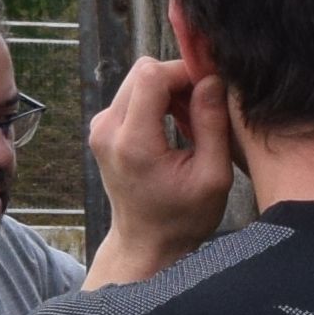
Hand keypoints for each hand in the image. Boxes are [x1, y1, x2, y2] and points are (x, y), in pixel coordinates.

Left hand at [84, 50, 241, 284]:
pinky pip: (132, 94)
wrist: (145, 243)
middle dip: (178, 81)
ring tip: (191, 124)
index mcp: (133, 142)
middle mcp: (107, 129)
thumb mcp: (212, 176)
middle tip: (202, 110)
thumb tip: (212, 79)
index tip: (209, 91)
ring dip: (169, 91)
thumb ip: (212, 124)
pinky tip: (175, 127)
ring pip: (138, 79)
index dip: (185, 72)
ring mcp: (101, 127)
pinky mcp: (103, 128)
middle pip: (143, 71)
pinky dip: (158, 101)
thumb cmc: (182, 218)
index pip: (151, 75)